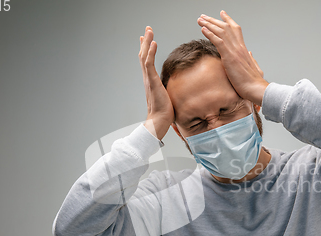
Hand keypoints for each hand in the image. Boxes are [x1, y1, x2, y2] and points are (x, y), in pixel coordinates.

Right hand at [139, 26, 173, 140]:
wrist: (159, 121)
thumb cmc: (164, 113)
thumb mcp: (168, 97)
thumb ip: (169, 91)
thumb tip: (177, 91)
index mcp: (151, 81)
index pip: (146, 62)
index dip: (146, 50)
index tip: (146, 40)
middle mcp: (147, 78)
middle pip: (143, 55)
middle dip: (145, 42)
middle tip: (147, 30)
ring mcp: (148, 79)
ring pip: (144, 56)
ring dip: (146, 42)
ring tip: (149, 30)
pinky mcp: (152, 81)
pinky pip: (149, 63)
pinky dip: (150, 52)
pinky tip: (153, 42)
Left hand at [197, 11, 268, 105]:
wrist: (255, 88)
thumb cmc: (254, 82)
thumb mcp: (255, 67)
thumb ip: (251, 59)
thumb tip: (250, 53)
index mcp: (243, 49)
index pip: (235, 29)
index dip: (228, 20)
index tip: (222, 14)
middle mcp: (239, 46)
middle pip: (225, 28)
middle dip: (213, 20)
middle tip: (203, 16)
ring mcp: (234, 51)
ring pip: (221, 32)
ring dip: (209, 24)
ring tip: (200, 19)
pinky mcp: (229, 57)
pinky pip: (218, 41)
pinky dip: (210, 34)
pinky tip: (203, 29)